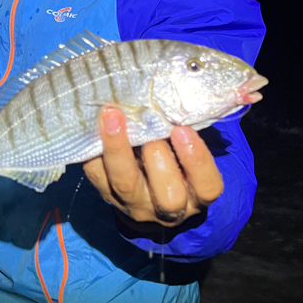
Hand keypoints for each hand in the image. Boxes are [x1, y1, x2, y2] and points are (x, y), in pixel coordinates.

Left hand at [83, 107, 224, 226]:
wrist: (148, 193)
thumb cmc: (176, 159)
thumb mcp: (187, 149)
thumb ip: (187, 131)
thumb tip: (180, 95)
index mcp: (196, 195)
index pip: (207, 187)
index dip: (196, 160)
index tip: (183, 129)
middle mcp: (168, 208)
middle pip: (168, 196)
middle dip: (158, 159)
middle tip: (150, 128)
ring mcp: (136, 205)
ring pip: (126, 186)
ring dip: (119, 150)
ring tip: (114, 117)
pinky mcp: (108, 196)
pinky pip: (98, 176)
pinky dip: (95, 151)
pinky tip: (95, 127)